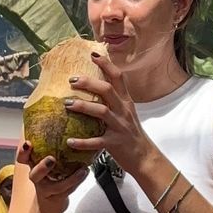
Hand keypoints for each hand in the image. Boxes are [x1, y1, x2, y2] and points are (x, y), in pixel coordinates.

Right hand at [15, 139, 85, 210]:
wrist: (50, 204)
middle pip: (34, 174)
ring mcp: (47, 190)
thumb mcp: (45, 158)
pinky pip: (69, 191)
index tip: (28, 142)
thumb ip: (49, 142)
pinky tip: (86, 172)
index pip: (22, 158)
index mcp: (33, 165)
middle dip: (42, 167)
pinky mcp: (58, 198)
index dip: (23, 151)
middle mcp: (37, 178)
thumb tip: (57, 113)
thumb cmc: (50, 174)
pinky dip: (78, 181)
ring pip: (56, 187)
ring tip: (81, 169)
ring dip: (70, 178)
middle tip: (51, 159)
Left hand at [65, 41, 152, 178]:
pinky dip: (82, 142)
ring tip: (67, 104)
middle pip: (107, 90)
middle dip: (89, 82)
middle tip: (72, 80)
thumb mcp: (126, 113)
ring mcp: (120, 127)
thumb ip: (113, 101)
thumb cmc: (131, 135)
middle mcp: (123, 111)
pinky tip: (69, 141)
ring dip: (83, 107)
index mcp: (126, 102)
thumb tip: (94, 88)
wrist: (145, 157)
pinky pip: (96, 141)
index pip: (118, 77)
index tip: (92, 55)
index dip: (107, 64)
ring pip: (102, 112)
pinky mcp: (115, 143)